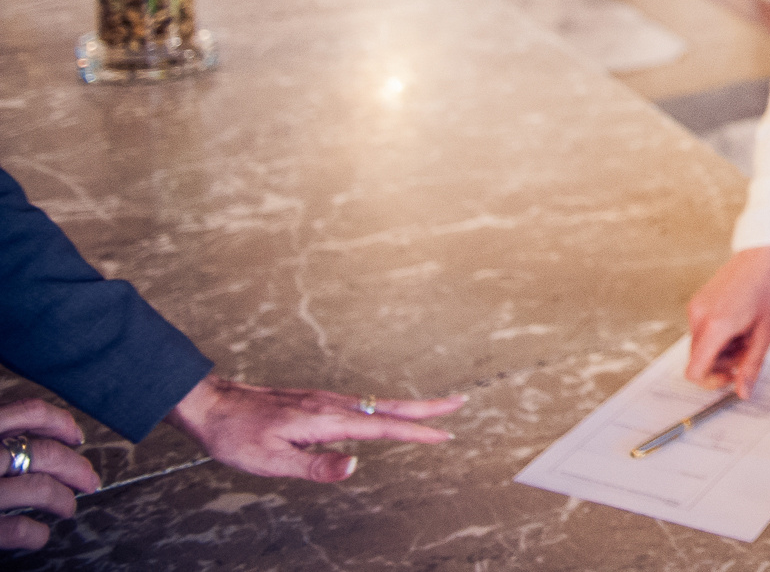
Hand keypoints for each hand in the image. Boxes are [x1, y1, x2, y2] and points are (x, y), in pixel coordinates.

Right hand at [0, 401, 98, 551]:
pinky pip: (17, 529)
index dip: (60, 422)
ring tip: (68, 508)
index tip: (78, 436)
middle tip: (92, 481)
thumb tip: (22, 434)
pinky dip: (35, 534)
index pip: (28, 412)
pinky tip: (39, 535)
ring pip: (39, 489)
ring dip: (63, 499)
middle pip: (45, 453)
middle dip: (76, 468)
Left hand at [168, 376, 459, 482]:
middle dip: (426, 407)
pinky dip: (386, 407)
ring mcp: (326, 401)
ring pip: (378, 403)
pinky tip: (385, 414)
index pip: (381, 429)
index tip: (444, 436)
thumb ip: (315, 465)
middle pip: (389, 406)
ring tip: (434, 411)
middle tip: (459, 402)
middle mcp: (332, 405)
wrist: (213, 405)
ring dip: (410, 407)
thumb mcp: (271, 461)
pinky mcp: (318, 402)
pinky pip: (363, 404)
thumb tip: (355, 466)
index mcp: (327, 420)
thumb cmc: (238, 436)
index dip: (415, 434)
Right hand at [687, 245, 769, 399]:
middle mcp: (699, 316)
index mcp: (716, 326)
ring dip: (722, 348)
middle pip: (698, 359)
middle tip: (748, 350)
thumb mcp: (767, 332)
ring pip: (702, 345)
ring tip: (748, 332)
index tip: (732, 375)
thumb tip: (743, 393)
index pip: (694, 371)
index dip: (711, 381)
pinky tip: (740, 321)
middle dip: (722, 363)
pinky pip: (703, 329)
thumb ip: (751, 365)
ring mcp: (696, 307)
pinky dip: (719, 334)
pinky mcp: (699, 301)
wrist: (766, 252)